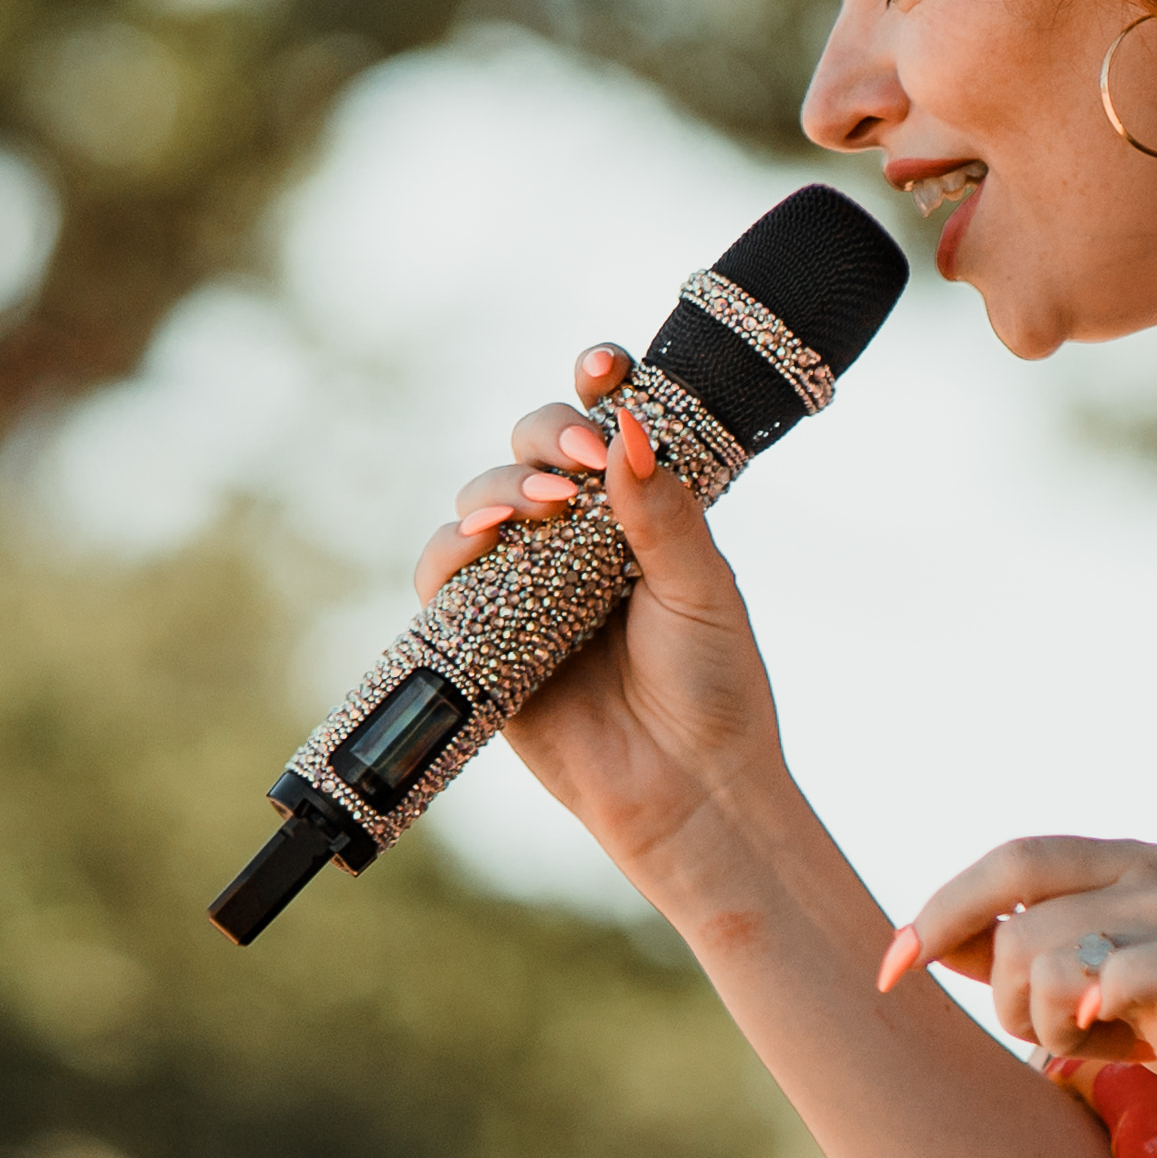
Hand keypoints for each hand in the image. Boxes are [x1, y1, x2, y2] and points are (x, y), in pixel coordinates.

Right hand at [422, 346, 790, 881]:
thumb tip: (627, 428)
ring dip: (500, 488)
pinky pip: (444, 575)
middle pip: (532, 449)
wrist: (689, 792)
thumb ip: (664, 511)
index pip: (606, 425)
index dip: (596, 385)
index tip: (603, 366)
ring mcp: (525, 584)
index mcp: (640, 513)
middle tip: (581, 462)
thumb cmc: (712, 689)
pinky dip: (451, 547)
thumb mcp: (702, 589)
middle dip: (545, 435)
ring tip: (540, 508)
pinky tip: (481, 541)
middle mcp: (577, 540)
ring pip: (482, 502)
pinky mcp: (482, 635)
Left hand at [884, 835, 1156, 1157]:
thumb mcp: (1113, 996)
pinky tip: (1126, 1044)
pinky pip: (1096, 982)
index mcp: (1139, 864)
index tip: (889, 972)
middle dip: (1010, 1002)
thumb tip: (934, 939)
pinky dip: (1086, 1021)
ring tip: (1115, 1049)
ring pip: (1041, 958)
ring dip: (1051, 1027)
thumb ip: (1036, 958)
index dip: (939, 912)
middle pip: (1014, 925)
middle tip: (1067, 1043)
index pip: (1010, 861)